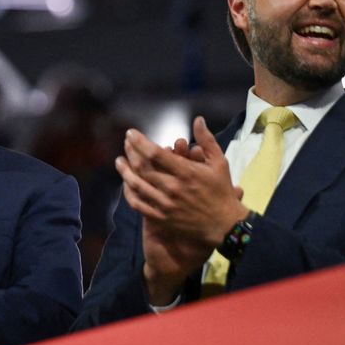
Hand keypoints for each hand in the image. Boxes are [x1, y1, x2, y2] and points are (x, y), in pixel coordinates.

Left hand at [115, 119, 247, 303]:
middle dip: (130, 152)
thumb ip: (207, 140)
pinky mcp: (161, 218)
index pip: (155, 154)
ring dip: (125, 171)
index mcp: (186, 172)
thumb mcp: (219, 163)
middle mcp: (173, 188)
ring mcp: (165, 204)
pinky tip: (126, 184)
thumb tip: (198, 119)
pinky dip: (129, 192)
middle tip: (126, 143)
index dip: (139, 142)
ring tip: (119, 161)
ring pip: (137, 185)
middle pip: (142, 167)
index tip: (130, 133)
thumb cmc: (221, 191)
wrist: (224, 225)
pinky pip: (138, 204)